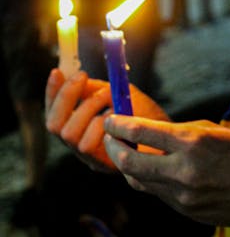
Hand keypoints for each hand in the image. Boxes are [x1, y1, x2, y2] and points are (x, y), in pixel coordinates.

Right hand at [45, 69, 168, 171]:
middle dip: (68, 97)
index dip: (52, 93)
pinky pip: (88, 145)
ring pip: (70, 134)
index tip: (58, 71)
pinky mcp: (104, 166)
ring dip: (88, 108)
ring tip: (109, 97)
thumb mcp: (120, 96)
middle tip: (84, 77)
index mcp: (80, 129)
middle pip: (54, 126)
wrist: (171, 139)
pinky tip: (117, 115)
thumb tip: (78, 76)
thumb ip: (97, 88)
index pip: (53, 113)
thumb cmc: (146, 117)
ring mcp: (90, 158)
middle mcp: (80, 146)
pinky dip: (100, 124)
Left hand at [103, 116, 229, 225]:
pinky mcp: (186, 211)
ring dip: (127, 167)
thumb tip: (148, 132)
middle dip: (113, 148)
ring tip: (126, 154)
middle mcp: (184, 171)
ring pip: (139, 182)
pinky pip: (158, 195)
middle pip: (129, 163)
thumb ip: (179, 133)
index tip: (111, 120)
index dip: (118, 125)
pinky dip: (149, 181)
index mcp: (193, 143)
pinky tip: (152, 172)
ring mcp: (184, 196)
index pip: (140, 132)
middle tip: (109, 138)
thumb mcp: (214, 131)